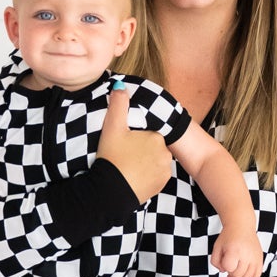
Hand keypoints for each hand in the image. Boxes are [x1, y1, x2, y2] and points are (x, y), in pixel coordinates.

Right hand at [96, 84, 172, 203]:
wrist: (111, 191)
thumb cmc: (112, 157)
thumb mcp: (112, 127)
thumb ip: (118, 105)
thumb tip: (120, 85)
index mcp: (156, 137)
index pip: (148, 133)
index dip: (135, 137)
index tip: (124, 143)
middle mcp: (165, 154)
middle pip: (152, 147)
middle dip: (141, 149)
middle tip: (124, 156)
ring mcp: (165, 171)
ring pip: (154, 160)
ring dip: (145, 162)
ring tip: (128, 166)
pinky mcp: (161, 185)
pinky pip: (155, 175)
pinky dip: (147, 175)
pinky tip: (134, 175)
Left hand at [212, 226, 263, 276]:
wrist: (241, 226)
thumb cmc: (229, 236)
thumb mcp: (216, 247)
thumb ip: (215, 262)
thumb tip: (224, 271)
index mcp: (234, 250)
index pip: (229, 268)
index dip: (225, 267)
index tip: (224, 262)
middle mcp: (247, 254)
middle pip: (238, 274)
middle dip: (231, 274)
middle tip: (229, 269)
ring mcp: (255, 257)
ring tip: (235, 275)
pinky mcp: (260, 259)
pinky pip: (257, 275)